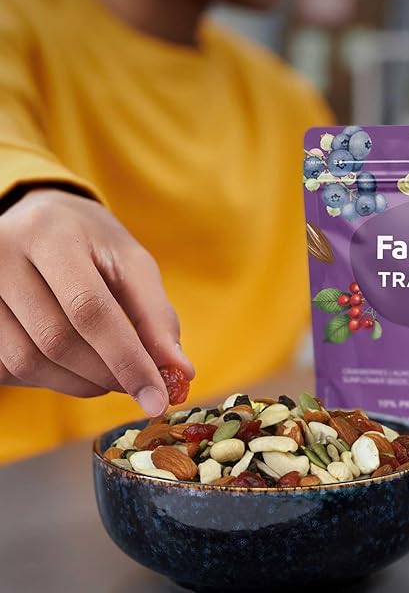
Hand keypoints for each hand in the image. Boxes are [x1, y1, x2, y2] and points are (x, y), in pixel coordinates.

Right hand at [0, 189, 193, 414]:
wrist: (42, 221)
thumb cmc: (94, 243)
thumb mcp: (132, 264)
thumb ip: (156, 316)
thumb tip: (179, 373)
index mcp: (52, 234)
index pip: (89, 309)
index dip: (127, 359)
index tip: (158, 398)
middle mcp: (2, 256)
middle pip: (56, 340)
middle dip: (108, 374)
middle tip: (142, 385)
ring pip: (27, 362)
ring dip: (80, 383)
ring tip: (112, 375)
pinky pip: (7, 368)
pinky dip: (50, 380)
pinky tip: (76, 367)